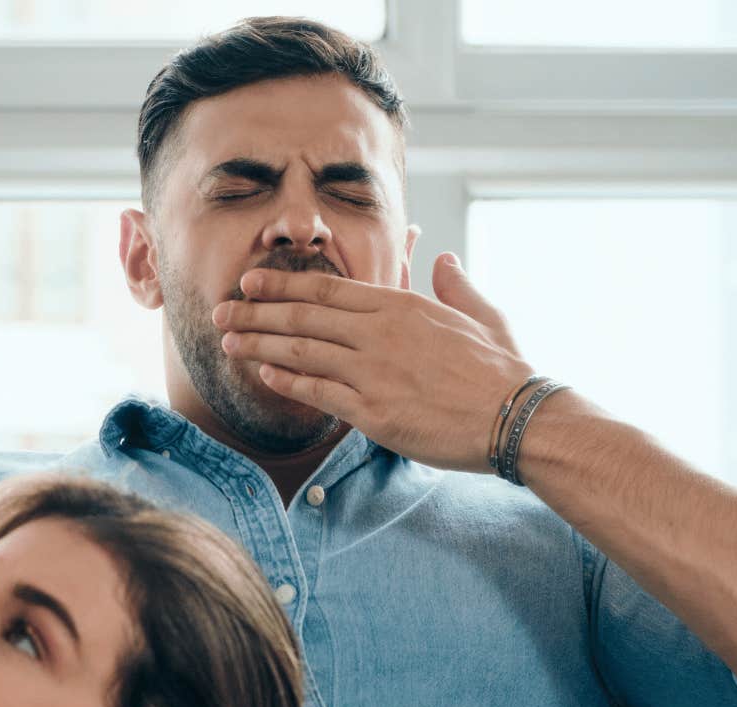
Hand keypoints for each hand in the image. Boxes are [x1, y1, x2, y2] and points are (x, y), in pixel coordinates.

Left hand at [213, 254, 534, 472]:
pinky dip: (287, 382)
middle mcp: (381, 335)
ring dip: (259, 344)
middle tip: (220, 310)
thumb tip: (444, 258)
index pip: (327, 290)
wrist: (516, 418)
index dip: (282, 285)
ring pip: (302, 352)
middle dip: (255, 312)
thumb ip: (455, 286)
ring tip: (227, 341)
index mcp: (402, 307)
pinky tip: (262, 374)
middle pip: (303, 317)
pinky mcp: (374, 413)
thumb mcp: (483, 315)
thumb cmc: (502, 370)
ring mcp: (374, 373)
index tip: (250, 282)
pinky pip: (318, 393)